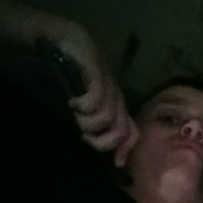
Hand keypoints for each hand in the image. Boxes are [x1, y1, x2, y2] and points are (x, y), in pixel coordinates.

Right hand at [61, 28, 139, 166]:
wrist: (69, 40)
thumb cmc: (78, 75)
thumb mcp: (89, 105)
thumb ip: (97, 125)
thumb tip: (106, 153)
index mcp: (119, 107)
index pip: (132, 133)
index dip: (126, 150)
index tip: (116, 163)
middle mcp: (118, 98)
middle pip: (121, 131)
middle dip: (103, 142)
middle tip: (85, 135)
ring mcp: (109, 84)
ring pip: (107, 117)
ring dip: (88, 122)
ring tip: (77, 113)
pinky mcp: (97, 71)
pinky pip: (96, 98)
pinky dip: (83, 105)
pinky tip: (74, 102)